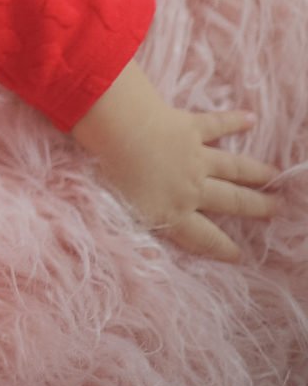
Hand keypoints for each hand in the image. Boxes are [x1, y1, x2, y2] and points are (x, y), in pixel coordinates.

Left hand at [71, 62, 280, 260]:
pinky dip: (233, 121)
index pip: (201, 236)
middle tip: (277, 209)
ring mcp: (193, 156)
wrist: (116, 130)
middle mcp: (190, 187)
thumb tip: (148, 267)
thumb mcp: (118, 217)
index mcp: (170, 212)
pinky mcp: (188, 126)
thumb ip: (135, 241)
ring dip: (254, 172)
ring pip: (231, 167)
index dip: (220, 247)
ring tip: (275, 176)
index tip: (240, 255)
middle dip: (254, 206)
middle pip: (228, 200)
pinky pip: (215, 124)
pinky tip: (250, 119)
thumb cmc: (107, 174)